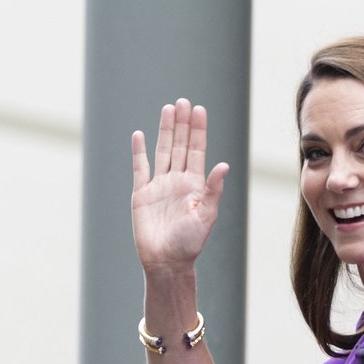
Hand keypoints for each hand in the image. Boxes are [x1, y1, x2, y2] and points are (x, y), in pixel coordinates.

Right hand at [131, 98, 228, 271]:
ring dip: (164, 130)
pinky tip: (140, 135)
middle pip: (179, 146)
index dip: (198, 131)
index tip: (199, 109)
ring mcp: (159, 186)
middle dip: (182, 124)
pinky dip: (139, 152)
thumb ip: (213, 190)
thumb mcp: (206, 216)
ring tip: (168, 109)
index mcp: (194, 186)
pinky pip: (140, 168)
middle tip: (184, 101)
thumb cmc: (190, 244)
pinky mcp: (141, 194)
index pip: (196, 151)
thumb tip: (224, 165)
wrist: (166, 262)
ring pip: (162, 151)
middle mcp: (177, 182)